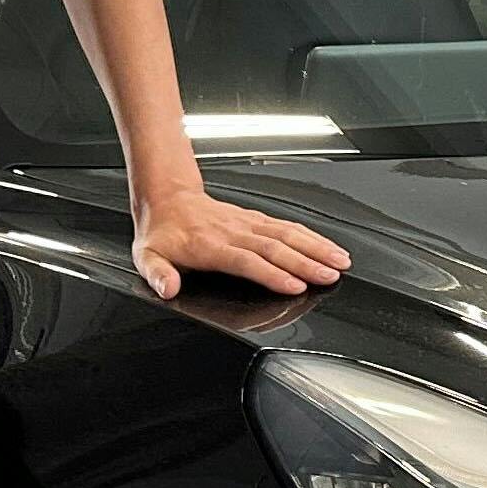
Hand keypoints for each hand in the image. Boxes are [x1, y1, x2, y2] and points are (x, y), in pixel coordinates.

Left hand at [133, 184, 351, 299]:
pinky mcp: (257, 219)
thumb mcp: (146, 256)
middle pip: (276, 247)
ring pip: (288, 235)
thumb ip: (158, 274)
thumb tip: (168, 289)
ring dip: (316, 248)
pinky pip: (288, 227)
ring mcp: (249, 223)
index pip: (247, 260)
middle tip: (330, 276)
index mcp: (210, 245)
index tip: (295, 285)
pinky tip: (328, 247)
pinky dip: (312, 237)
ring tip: (339, 262)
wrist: (168, 198)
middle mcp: (234, 232)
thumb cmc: (162, 233)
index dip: (272, 273)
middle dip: (306, 262)